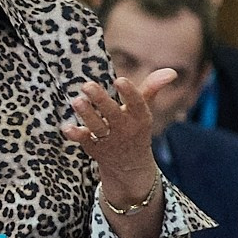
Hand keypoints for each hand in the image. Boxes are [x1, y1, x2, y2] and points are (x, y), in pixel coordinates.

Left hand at [65, 69, 176, 199]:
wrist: (130, 166)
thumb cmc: (135, 128)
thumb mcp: (144, 110)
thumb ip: (152, 88)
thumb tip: (172, 71)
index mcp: (140, 117)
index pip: (137, 104)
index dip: (130, 93)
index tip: (120, 80)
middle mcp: (125, 129)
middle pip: (113, 114)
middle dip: (101, 100)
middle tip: (87, 85)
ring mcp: (109, 140)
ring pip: (97, 127)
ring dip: (86, 115)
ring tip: (77, 101)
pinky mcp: (94, 148)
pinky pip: (85, 141)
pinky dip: (76, 135)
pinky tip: (66, 127)